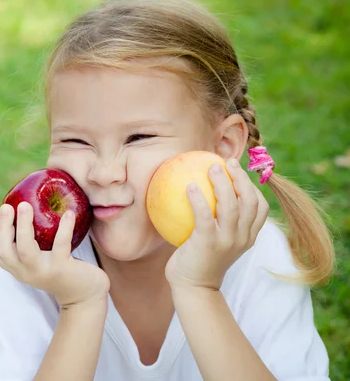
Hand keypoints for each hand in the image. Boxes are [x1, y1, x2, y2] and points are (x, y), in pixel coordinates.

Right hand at [0, 202, 109, 306]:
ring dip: (23, 226)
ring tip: (25, 205)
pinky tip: (68, 213)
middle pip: (5, 251)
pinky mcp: (62, 269)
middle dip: (2, 228)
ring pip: (26, 250)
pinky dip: (64, 228)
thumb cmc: (61, 269)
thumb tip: (19, 213)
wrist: (84, 295)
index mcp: (18, 269)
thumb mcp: (40, 260)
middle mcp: (26, 272)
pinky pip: (60, 245)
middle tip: (6, 206)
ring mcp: (43, 272)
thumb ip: (28, 244)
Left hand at [165, 158, 268, 291]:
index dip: (252, 187)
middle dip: (241, 178)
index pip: (260, 208)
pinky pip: (204, 216)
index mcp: (248, 237)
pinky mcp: (208, 243)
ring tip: (211, 167)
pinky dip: (198, 199)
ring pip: (231, 205)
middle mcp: (242, 237)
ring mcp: (227, 241)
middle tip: (226, 162)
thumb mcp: (216, 242)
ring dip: (222, 183)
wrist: (194, 289)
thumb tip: (202, 194)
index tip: (237, 172)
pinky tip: (189, 186)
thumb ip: (216, 223)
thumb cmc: (200, 261)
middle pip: (250, 201)